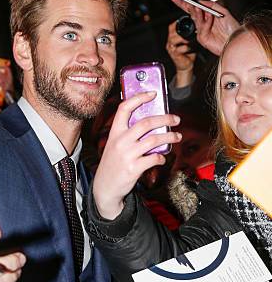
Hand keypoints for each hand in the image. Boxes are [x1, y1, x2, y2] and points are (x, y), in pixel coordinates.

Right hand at [92, 92, 180, 219]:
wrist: (105, 188)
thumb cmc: (113, 164)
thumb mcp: (114, 145)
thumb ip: (127, 133)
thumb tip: (150, 122)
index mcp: (115, 132)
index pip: (124, 108)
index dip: (139, 98)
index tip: (152, 93)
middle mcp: (120, 141)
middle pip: (146, 122)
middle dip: (165, 118)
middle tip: (176, 119)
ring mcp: (127, 155)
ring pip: (154, 139)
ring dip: (169, 136)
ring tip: (177, 136)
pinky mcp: (133, 168)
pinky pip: (154, 158)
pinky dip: (161, 157)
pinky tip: (162, 158)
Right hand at [166, 21, 195, 86]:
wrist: (186, 65)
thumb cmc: (188, 53)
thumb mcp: (189, 40)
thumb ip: (190, 32)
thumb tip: (197, 22)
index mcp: (172, 37)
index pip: (172, 26)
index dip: (178, 22)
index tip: (187, 20)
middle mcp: (170, 42)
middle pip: (171, 31)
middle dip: (180, 29)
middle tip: (190, 28)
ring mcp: (171, 48)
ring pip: (173, 39)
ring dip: (182, 38)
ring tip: (190, 38)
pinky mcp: (174, 55)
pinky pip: (178, 49)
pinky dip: (185, 47)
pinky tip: (190, 47)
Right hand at [171, 0, 238, 55]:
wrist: (235, 40)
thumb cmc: (232, 28)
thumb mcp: (223, 12)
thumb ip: (212, 5)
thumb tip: (200, 2)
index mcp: (207, 16)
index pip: (194, 8)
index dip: (185, 3)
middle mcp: (203, 23)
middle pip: (191, 13)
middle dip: (184, 5)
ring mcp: (201, 31)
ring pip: (196, 19)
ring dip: (196, 12)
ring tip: (196, 6)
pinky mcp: (202, 38)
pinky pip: (202, 27)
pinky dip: (206, 21)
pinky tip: (209, 16)